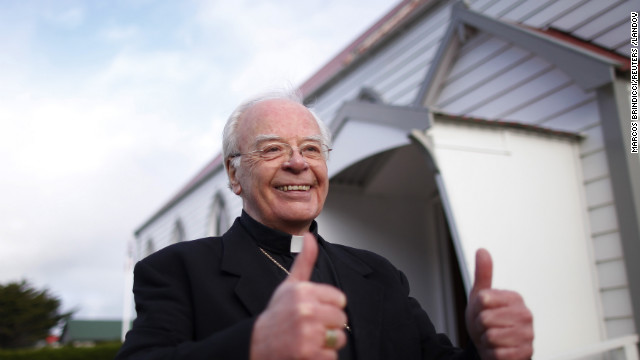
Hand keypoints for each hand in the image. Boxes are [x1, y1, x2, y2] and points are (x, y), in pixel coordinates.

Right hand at [250, 233, 347, 359]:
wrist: (257, 343)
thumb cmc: (277, 314)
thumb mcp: (289, 286)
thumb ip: (304, 261)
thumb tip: (310, 236)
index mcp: (303, 292)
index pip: (340, 299)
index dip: (329, 307)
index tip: (315, 311)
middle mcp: (305, 310)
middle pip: (341, 319)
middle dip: (329, 325)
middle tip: (311, 327)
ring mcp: (307, 333)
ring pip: (338, 338)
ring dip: (327, 342)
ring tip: (309, 339)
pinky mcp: (307, 353)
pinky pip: (331, 356)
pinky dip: (321, 357)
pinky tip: (306, 351)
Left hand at [466, 249, 533, 359]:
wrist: (491, 347)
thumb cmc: (487, 321)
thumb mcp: (481, 296)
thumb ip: (483, 274)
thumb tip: (482, 250)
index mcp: (515, 298)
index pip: (483, 299)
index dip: (476, 308)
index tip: (483, 310)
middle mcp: (525, 315)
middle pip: (486, 319)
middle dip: (480, 326)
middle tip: (487, 327)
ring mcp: (528, 335)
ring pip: (491, 337)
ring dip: (486, 341)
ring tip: (492, 339)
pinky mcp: (526, 354)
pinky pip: (499, 354)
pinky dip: (492, 354)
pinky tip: (498, 351)